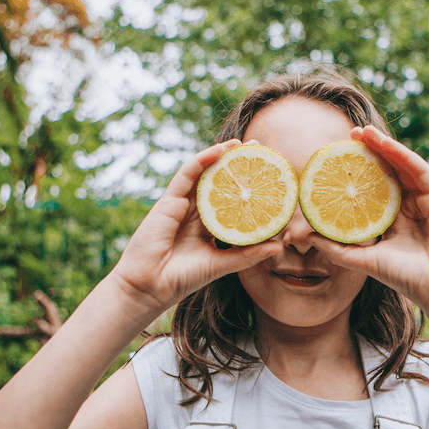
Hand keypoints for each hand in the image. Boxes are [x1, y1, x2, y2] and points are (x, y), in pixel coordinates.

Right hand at [109, 139, 281, 314]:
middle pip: (219, 183)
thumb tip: (278, 246)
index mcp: (207, 227)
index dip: (247, 187)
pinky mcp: (169, 201)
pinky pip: (187, 175)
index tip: (268, 175)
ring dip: (221, 156)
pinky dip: (202, 160)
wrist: (150, 286)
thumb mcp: (222, 264)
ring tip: (242, 143)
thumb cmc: (182, 278)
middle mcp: (195, 213)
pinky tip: (219, 150)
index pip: (231, 201)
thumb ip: (248, 254)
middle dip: (237, 165)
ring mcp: (181, 205)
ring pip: (204, 174)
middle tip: (259, 149)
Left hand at [308, 126, 428, 343]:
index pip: (372, 188)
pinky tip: (383, 143)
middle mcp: (408, 205)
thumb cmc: (407, 278)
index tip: (334, 158)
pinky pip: (416, 169)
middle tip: (347, 135)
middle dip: (368, 151)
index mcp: (392, 219)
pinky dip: (400, 154)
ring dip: (382, 145)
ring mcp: (423, 199)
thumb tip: (307, 236)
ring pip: (401, 164)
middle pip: (386, 171)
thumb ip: (338, 249)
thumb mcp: (365, 261)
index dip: (356, 172)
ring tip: (362, 131)